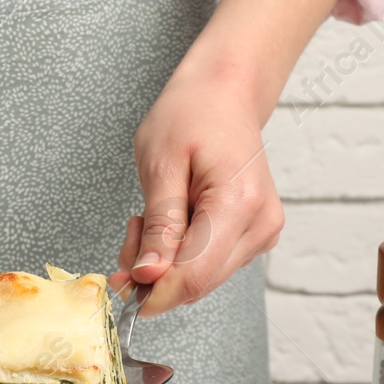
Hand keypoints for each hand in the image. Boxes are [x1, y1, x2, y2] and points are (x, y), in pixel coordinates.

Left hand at [109, 0, 346, 315]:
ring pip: (202, 280)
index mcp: (239, 203)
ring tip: (152, 216)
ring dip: (165, 263)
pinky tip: (172, 221)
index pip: (194, 275)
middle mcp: (261, 224)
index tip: (119, 279)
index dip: (153, 290)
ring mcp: (263, 232)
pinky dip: (181, 254)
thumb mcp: (160, 164)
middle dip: (154, 274)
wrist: (225, 94)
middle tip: (132, 231)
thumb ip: (159, 225)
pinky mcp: (256, 236)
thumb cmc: (192, 114)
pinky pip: (210, 265)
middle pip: (198, 284)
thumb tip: (147, 276)